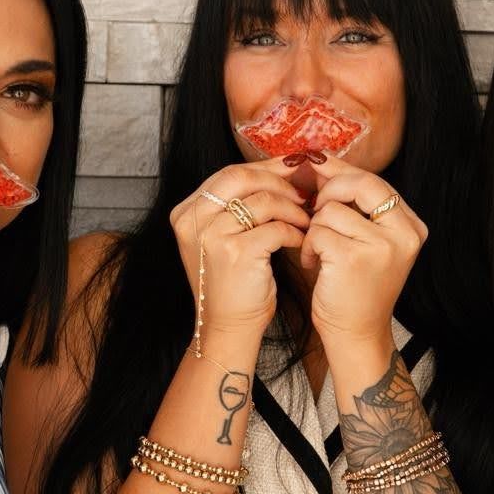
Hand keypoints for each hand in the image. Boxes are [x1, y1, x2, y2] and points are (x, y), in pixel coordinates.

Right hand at [169, 158, 309, 339]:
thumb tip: (278, 171)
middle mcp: (194, 220)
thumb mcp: (220, 238)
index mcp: (187, 212)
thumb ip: (236, 206)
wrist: (227, 326)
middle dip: (278, 179)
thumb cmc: (231, 283)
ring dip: (292, 208)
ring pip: (264, 201)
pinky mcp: (237, 252)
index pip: (229, 174)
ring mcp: (212, 236)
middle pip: (242, 177)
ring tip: (306, 219)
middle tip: (303, 189)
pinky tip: (301, 240)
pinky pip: (276, 227)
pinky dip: (295, 231)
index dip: (263, 168)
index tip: (290, 167)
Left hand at [300, 156, 426, 351]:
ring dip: (315, 229)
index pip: (375, 181)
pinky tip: (313, 264)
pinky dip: (308, 246)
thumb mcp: (366, 241)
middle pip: (360, 183)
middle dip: (329, 190)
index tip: (317, 164)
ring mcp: (382, 246)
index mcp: (411, 226)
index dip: (342, 171)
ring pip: (332, 209)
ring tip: (319, 252)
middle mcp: (404, 233)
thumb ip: (354, 205)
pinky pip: (318, 231)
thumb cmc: (355, 286)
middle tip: (314, 207)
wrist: (356, 333)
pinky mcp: (354, 258)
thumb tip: (321, 162)